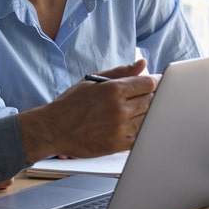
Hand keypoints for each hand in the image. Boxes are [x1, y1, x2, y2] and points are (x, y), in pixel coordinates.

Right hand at [18, 59, 155, 163]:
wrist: (53, 129)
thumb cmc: (71, 103)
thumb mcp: (92, 81)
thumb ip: (120, 72)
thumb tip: (142, 63)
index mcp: (113, 90)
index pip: (147, 83)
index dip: (154, 82)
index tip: (155, 83)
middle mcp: (119, 109)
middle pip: (151, 101)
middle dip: (152, 97)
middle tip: (147, 96)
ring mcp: (119, 128)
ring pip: (148, 119)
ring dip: (147, 114)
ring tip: (137, 111)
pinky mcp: (117, 145)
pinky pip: (139, 137)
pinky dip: (140, 131)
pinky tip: (133, 126)